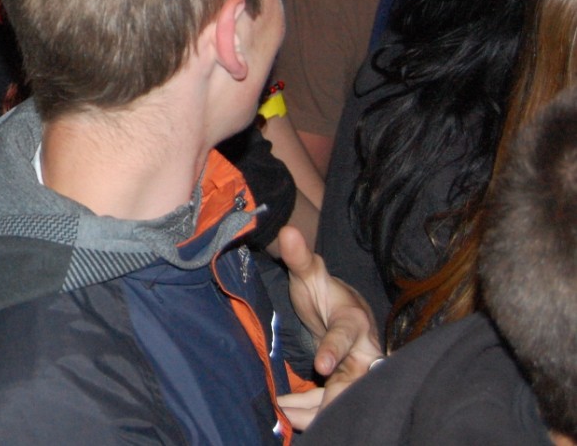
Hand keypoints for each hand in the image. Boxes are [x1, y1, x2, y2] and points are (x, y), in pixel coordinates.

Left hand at [275, 225, 382, 429]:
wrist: (340, 313)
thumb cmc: (325, 294)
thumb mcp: (310, 274)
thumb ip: (300, 257)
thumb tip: (288, 230)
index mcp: (354, 321)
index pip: (346, 335)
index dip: (334, 349)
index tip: (320, 365)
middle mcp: (363, 350)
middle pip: (353, 380)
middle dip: (330, 399)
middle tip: (301, 414)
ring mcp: (357, 371)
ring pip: (343, 398)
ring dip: (315, 412)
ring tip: (286, 417)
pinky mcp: (348, 386)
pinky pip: (333, 404)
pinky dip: (312, 413)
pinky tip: (288, 416)